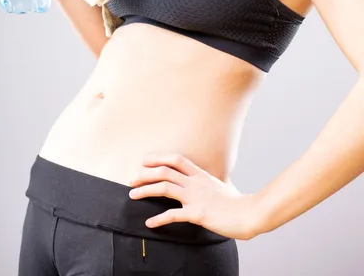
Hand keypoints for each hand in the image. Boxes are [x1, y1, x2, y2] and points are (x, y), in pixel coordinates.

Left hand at [128, 153, 259, 239]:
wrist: (249, 214)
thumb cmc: (237, 202)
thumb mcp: (224, 186)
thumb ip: (214, 182)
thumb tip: (216, 180)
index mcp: (201, 174)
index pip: (176, 159)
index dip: (158, 158)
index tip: (144, 162)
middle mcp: (196, 182)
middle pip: (165, 171)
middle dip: (145, 174)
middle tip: (132, 180)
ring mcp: (196, 197)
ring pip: (165, 187)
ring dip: (145, 191)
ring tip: (133, 196)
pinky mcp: (197, 213)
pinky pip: (173, 214)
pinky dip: (158, 219)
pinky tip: (149, 223)